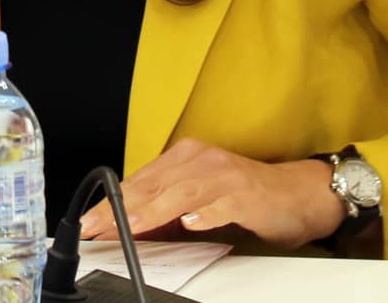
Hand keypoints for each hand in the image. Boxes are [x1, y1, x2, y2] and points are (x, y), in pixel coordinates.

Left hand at [77, 138, 344, 250]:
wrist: (299, 195)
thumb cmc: (247, 198)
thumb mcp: (199, 205)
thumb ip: (165, 214)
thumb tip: (128, 229)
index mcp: (186, 159)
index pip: (139, 181)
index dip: (111, 203)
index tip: (88, 222)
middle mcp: (202, 160)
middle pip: (154, 184)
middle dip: (121, 207)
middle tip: (96, 226)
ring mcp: (225, 175)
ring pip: (182, 191)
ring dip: (155, 210)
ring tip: (132, 225)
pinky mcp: (247, 193)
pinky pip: (223, 203)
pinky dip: (206, 214)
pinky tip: (191, 223)